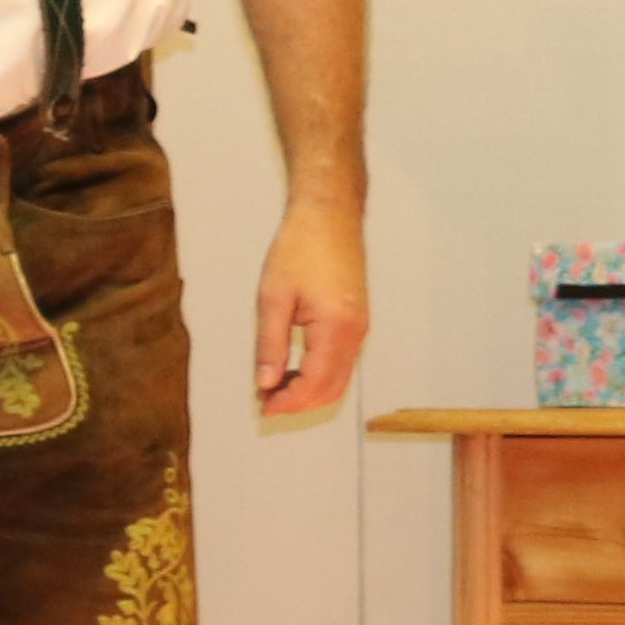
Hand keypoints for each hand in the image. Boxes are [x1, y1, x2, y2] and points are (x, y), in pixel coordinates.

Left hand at [256, 191, 368, 416]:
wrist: (329, 217)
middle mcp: (356, 333)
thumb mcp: (273, 297)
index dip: (289, 402)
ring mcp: (361, 328)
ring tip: (274, 388)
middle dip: (299, 403)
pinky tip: (293, 370)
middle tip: (265, 402)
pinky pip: (343, 362)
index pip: (316, 383)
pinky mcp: (358, 322)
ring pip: (340, 379)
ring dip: (310, 391)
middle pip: (333, 388)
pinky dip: (320, 375)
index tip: (263, 406)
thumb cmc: (300, 248)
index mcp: (336, 328)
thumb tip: (267, 382)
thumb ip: (270, 344)